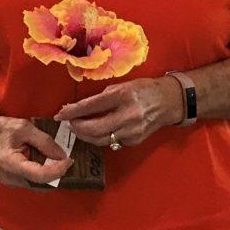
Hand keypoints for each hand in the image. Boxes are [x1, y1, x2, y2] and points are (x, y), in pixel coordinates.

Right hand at [0, 113, 72, 189]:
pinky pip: (32, 181)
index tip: (69, 160)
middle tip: (67, 160)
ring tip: (59, 160)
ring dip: (50, 174)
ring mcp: (11, 182)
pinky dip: (42, 173)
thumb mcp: (24, 128)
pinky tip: (47, 162)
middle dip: (56, 174)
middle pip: (41, 183)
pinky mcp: (13, 180)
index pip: (40, 176)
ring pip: (38, 184)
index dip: (58, 171)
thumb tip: (62, 155)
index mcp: (11, 165)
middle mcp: (11, 178)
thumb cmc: (1, 127)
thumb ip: (44, 141)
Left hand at [54, 77, 183, 147]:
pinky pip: (111, 142)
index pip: (90, 106)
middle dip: (77, 127)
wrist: (169, 101)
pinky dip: (100, 138)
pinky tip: (94, 132)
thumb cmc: (143, 89)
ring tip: (78, 128)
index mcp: (122, 96)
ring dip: (85, 135)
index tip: (60, 114)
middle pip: (94, 128)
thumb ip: (101, 98)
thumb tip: (78, 108)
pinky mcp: (134, 141)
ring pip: (100, 139)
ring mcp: (132, 131)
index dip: (72, 112)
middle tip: (69, 123)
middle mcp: (128, 115)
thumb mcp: (121, 86)